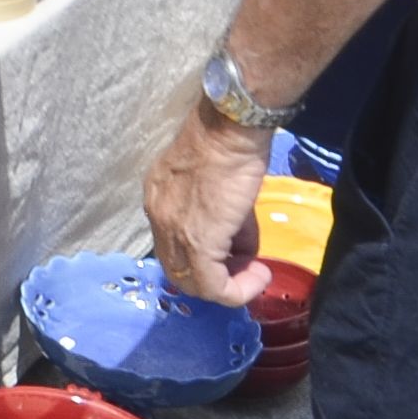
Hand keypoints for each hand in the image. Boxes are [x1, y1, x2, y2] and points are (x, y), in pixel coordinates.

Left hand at [146, 103, 274, 307]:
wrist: (232, 128)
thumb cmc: (229, 141)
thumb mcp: (216, 179)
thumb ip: (221, 213)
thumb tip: (240, 238)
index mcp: (158, 197)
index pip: (174, 243)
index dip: (206, 254)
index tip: (237, 250)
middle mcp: (157, 217)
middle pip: (180, 268)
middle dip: (216, 274)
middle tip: (247, 265)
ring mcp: (174, 233)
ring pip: (195, 284)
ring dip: (230, 284)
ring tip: (256, 269)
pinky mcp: (198, 245)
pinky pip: (215, 287)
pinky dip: (239, 290)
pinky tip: (260, 275)